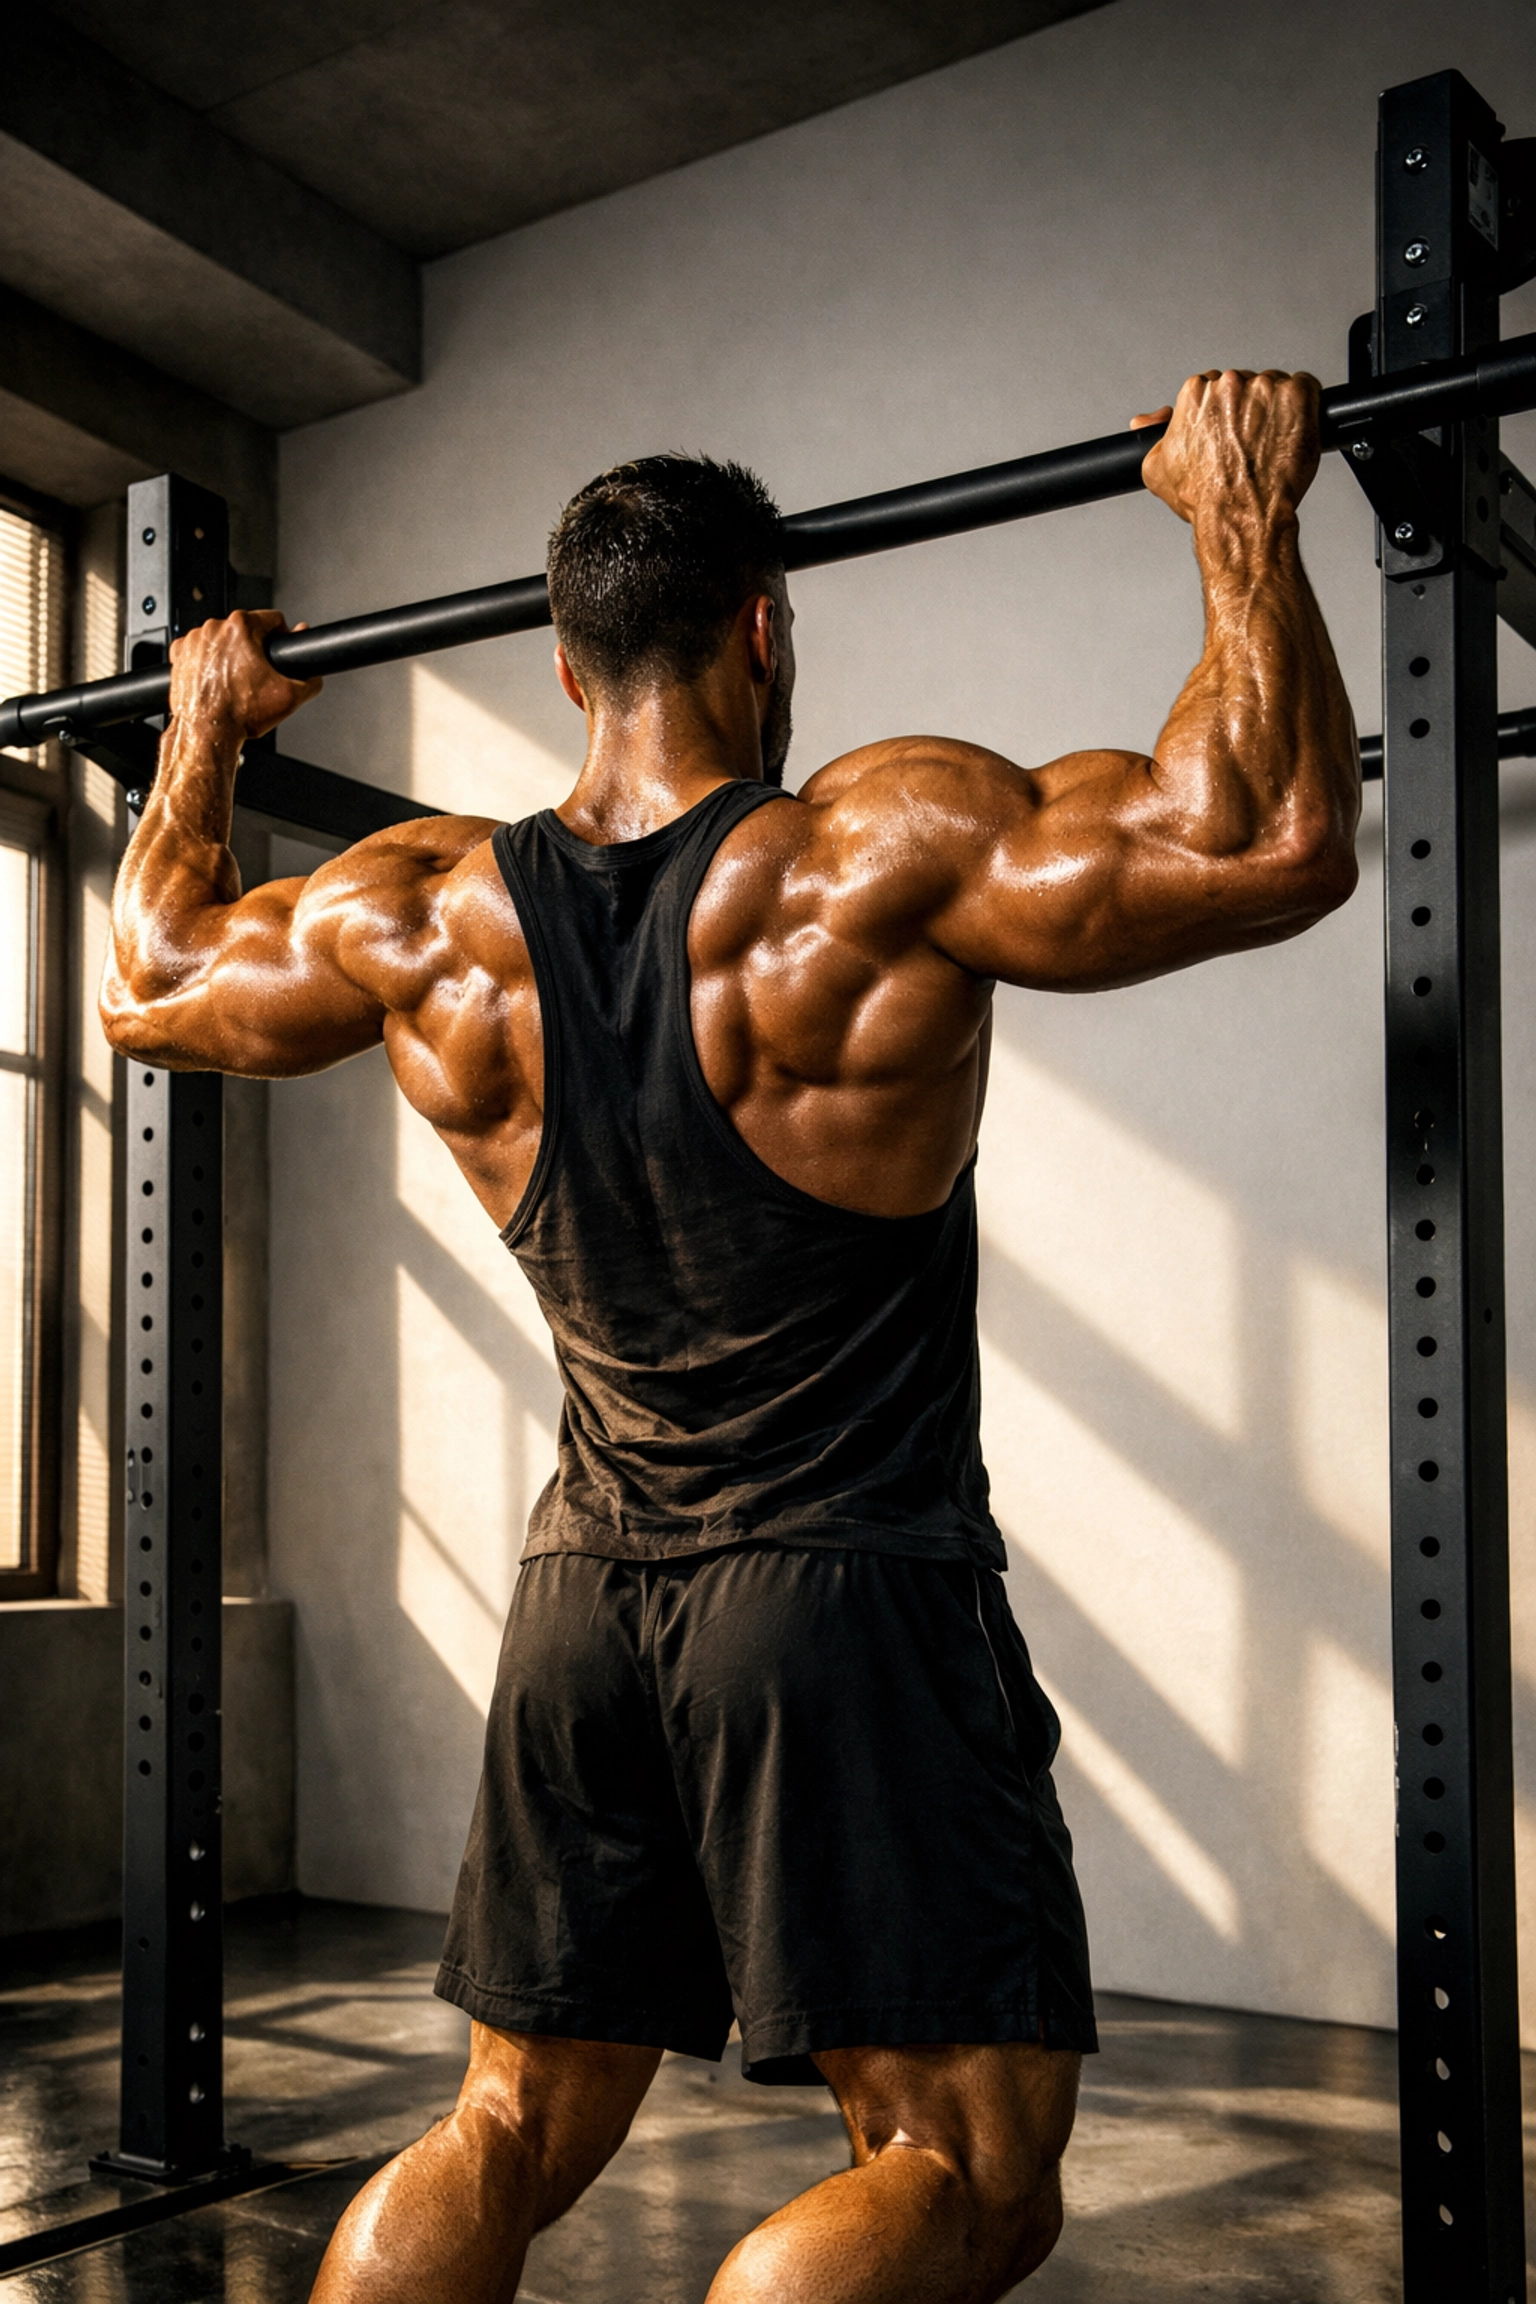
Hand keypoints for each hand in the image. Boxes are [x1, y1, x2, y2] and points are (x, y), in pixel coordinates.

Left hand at [167, 609, 321, 742]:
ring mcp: (194, 640)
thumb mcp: (291, 698)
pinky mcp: (179, 654)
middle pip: (245, 630)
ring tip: (235, 680)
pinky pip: (198, 650)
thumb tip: (314, 672)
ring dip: (229, 654)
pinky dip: (206, 661)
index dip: (281, 636)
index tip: (277, 651)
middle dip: (253, 648)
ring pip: (221, 639)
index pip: (273, 618)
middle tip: (257, 675)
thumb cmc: (239, 714)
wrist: (207, 732)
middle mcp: (215, 628)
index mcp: (242, 627)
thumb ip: (311, 679)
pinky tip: (215, 679)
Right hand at [1133, 369, 1320, 530]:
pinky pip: (1306, 388)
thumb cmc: (1206, 498)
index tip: (1228, 431)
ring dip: (1275, 409)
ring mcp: (1265, 388)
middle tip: (1249, 443)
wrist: (1242, 517)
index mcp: (1195, 394)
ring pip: (1274, 386)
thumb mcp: (1157, 470)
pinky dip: (1304, 407)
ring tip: (1269, 445)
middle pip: (1244, 384)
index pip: (1212, 386)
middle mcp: (1229, 385)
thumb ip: (1152, 436)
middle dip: (1248, 409)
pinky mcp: (1296, 396)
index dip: (1222, 411)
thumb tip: (1146, 422)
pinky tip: (1291, 433)